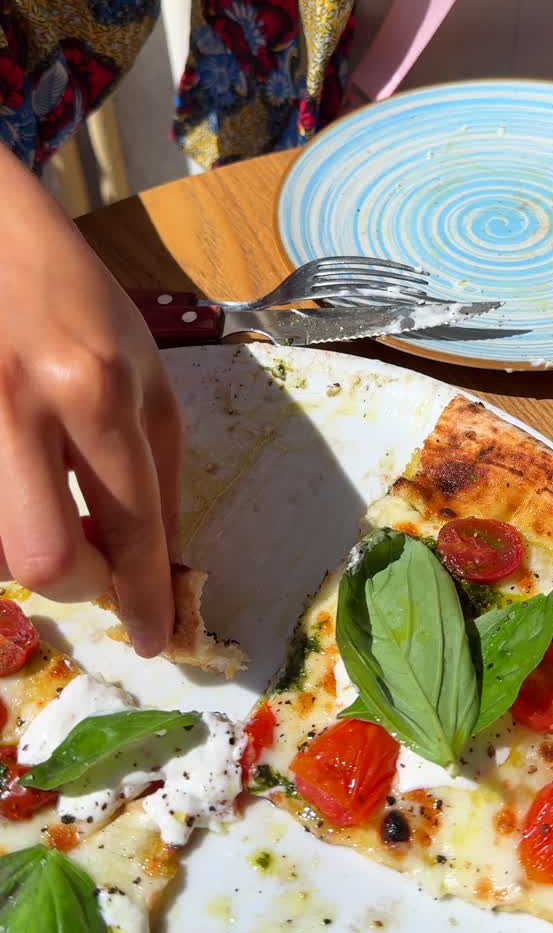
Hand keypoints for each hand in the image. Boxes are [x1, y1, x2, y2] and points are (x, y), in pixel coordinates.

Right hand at [0, 144, 181, 655]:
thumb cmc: (74, 295)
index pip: (131, 522)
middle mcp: (25, 404)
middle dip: (80, 588)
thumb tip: (157, 555)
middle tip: (96, 575)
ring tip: (52, 500)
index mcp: (96, 385)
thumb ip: (158, 462)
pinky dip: (5, 517)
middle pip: (44, 560)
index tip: (158, 637)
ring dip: (33, 546)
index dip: (144, 595)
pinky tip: (24, 482)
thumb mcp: (146, 364)